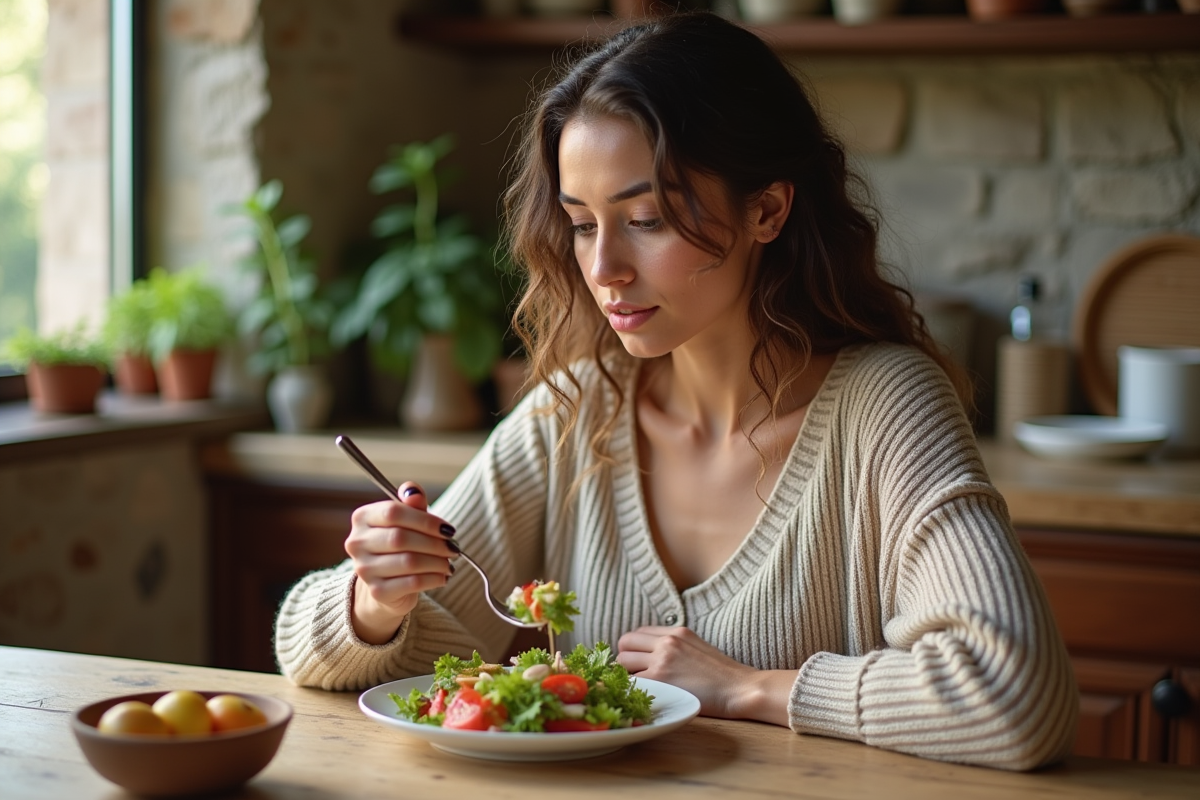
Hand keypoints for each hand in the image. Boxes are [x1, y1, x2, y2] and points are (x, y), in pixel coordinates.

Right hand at [345, 481, 457, 644]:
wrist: (387, 583)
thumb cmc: (400, 545)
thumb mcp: (408, 520)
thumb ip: (412, 504)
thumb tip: (413, 490)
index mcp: (362, 518)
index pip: (393, 512)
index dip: (425, 520)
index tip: (448, 529)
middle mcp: (357, 543)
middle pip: (401, 538)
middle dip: (434, 543)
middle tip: (454, 548)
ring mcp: (364, 569)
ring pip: (408, 562)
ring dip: (437, 562)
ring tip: (450, 563)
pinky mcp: (377, 591)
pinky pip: (411, 583)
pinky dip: (433, 578)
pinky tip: (443, 577)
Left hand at [616, 626, 792, 725]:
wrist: (740, 688)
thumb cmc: (723, 675)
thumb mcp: (697, 648)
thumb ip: (675, 646)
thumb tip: (653, 655)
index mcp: (676, 632)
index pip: (637, 633)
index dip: (633, 649)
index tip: (637, 663)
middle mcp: (666, 641)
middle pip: (624, 643)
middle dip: (624, 660)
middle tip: (635, 676)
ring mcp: (662, 659)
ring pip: (622, 662)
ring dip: (626, 676)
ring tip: (640, 688)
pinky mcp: (660, 678)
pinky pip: (631, 682)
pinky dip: (632, 690)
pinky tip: (643, 697)